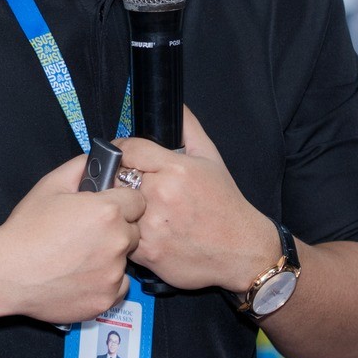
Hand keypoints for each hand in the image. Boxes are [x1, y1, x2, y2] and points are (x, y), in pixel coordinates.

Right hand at [0, 152, 146, 324]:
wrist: (7, 273)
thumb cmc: (26, 230)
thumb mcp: (50, 185)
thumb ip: (81, 167)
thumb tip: (100, 161)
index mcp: (108, 210)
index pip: (137, 200)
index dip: (122, 202)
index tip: (108, 209)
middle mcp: (117, 241)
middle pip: (133, 230)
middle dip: (116, 230)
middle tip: (87, 234)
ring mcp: (114, 273)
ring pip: (124, 259)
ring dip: (109, 257)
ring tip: (78, 257)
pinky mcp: (107, 298)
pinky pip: (118, 286)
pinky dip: (104, 282)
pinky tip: (80, 276)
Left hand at [116, 107, 279, 293]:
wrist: (241, 251)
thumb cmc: (226, 205)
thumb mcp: (212, 158)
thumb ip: (189, 128)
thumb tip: (175, 106)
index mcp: (176, 168)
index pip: (129, 149)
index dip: (121, 149)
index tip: (120, 154)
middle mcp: (161, 194)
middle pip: (116, 176)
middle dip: (118, 176)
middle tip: (127, 182)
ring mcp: (152, 225)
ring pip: (117, 206)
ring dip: (121, 205)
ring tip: (134, 207)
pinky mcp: (147, 251)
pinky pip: (123, 233)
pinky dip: (128, 230)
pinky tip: (144, 229)